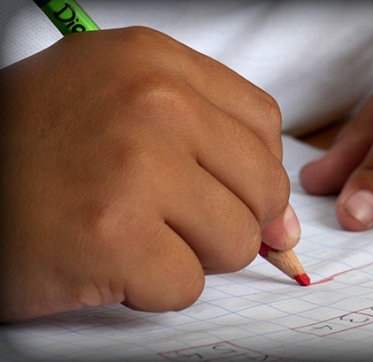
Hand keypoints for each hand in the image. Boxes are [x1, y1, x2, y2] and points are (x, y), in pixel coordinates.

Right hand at [0, 27, 296, 321]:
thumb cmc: (33, 149)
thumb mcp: (119, 106)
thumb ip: (211, 148)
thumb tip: (285, 225)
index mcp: (155, 62)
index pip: (264, 124)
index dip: (253, 171)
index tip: (228, 193)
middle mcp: (152, 103)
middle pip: (264, 187)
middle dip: (227, 220)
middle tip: (167, 220)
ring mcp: (135, 168)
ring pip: (236, 241)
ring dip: (190, 255)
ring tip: (132, 235)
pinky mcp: (114, 237)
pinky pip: (187, 286)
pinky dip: (151, 289)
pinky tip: (106, 262)